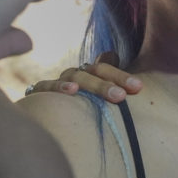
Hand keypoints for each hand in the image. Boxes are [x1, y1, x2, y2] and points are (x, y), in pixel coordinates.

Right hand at [27, 51, 141, 102]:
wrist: (40, 117)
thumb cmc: (77, 109)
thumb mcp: (96, 97)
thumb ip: (110, 82)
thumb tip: (118, 59)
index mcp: (89, 74)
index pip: (106, 67)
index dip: (122, 75)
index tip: (139, 87)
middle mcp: (74, 76)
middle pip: (95, 70)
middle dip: (114, 80)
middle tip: (126, 95)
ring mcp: (56, 82)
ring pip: (76, 76)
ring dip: (96, 85)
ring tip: (115, 96)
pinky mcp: (37, 93)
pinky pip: (46, 86)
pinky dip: (59, 87)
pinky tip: (72, 91)